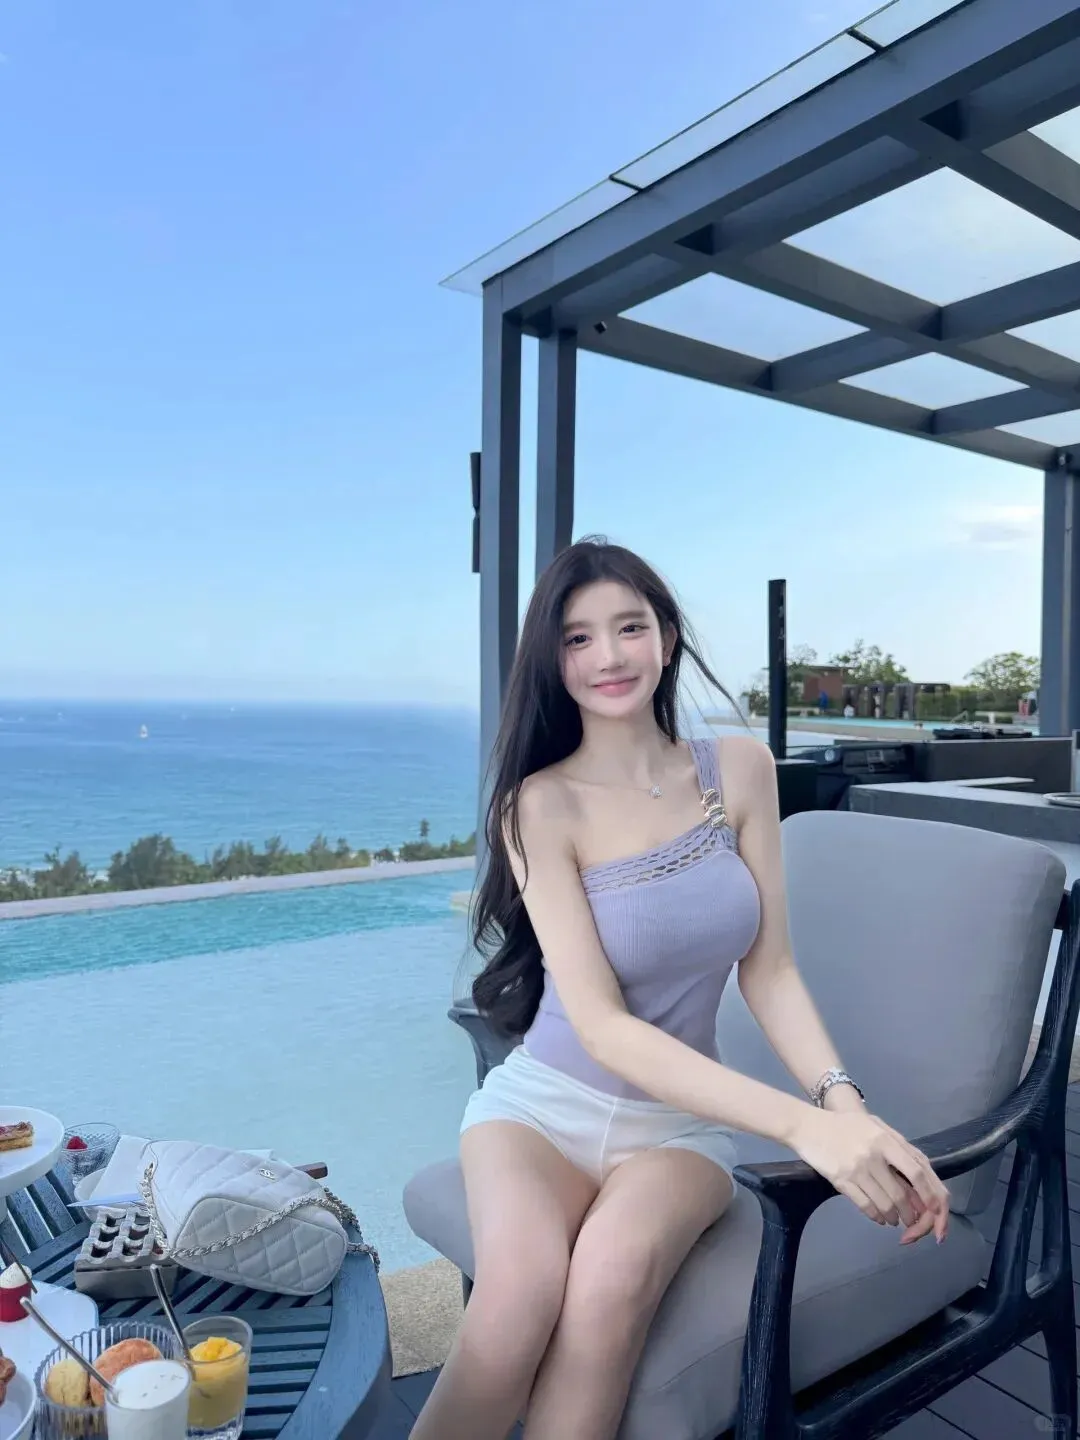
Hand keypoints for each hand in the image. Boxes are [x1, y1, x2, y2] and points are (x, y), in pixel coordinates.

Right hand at [791, 1106, 949, 1244]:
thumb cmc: (845, 1126)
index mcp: (886, 1140)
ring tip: (895, 1219)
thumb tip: (920, 1178)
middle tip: (913, 1221)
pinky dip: (877, 1217)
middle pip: (902, 1194)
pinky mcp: (841, 1180)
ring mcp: (857, 1168)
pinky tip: (879, 1217)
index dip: (930, 1194)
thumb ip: (898, 1148)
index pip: (918, 1171)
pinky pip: (866, 1206)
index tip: (936, 1209)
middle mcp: (874, 1155)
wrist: (808, 1125)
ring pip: (885, 1204)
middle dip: (912, 1214)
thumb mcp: (876, 1127)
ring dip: (894, 1217)